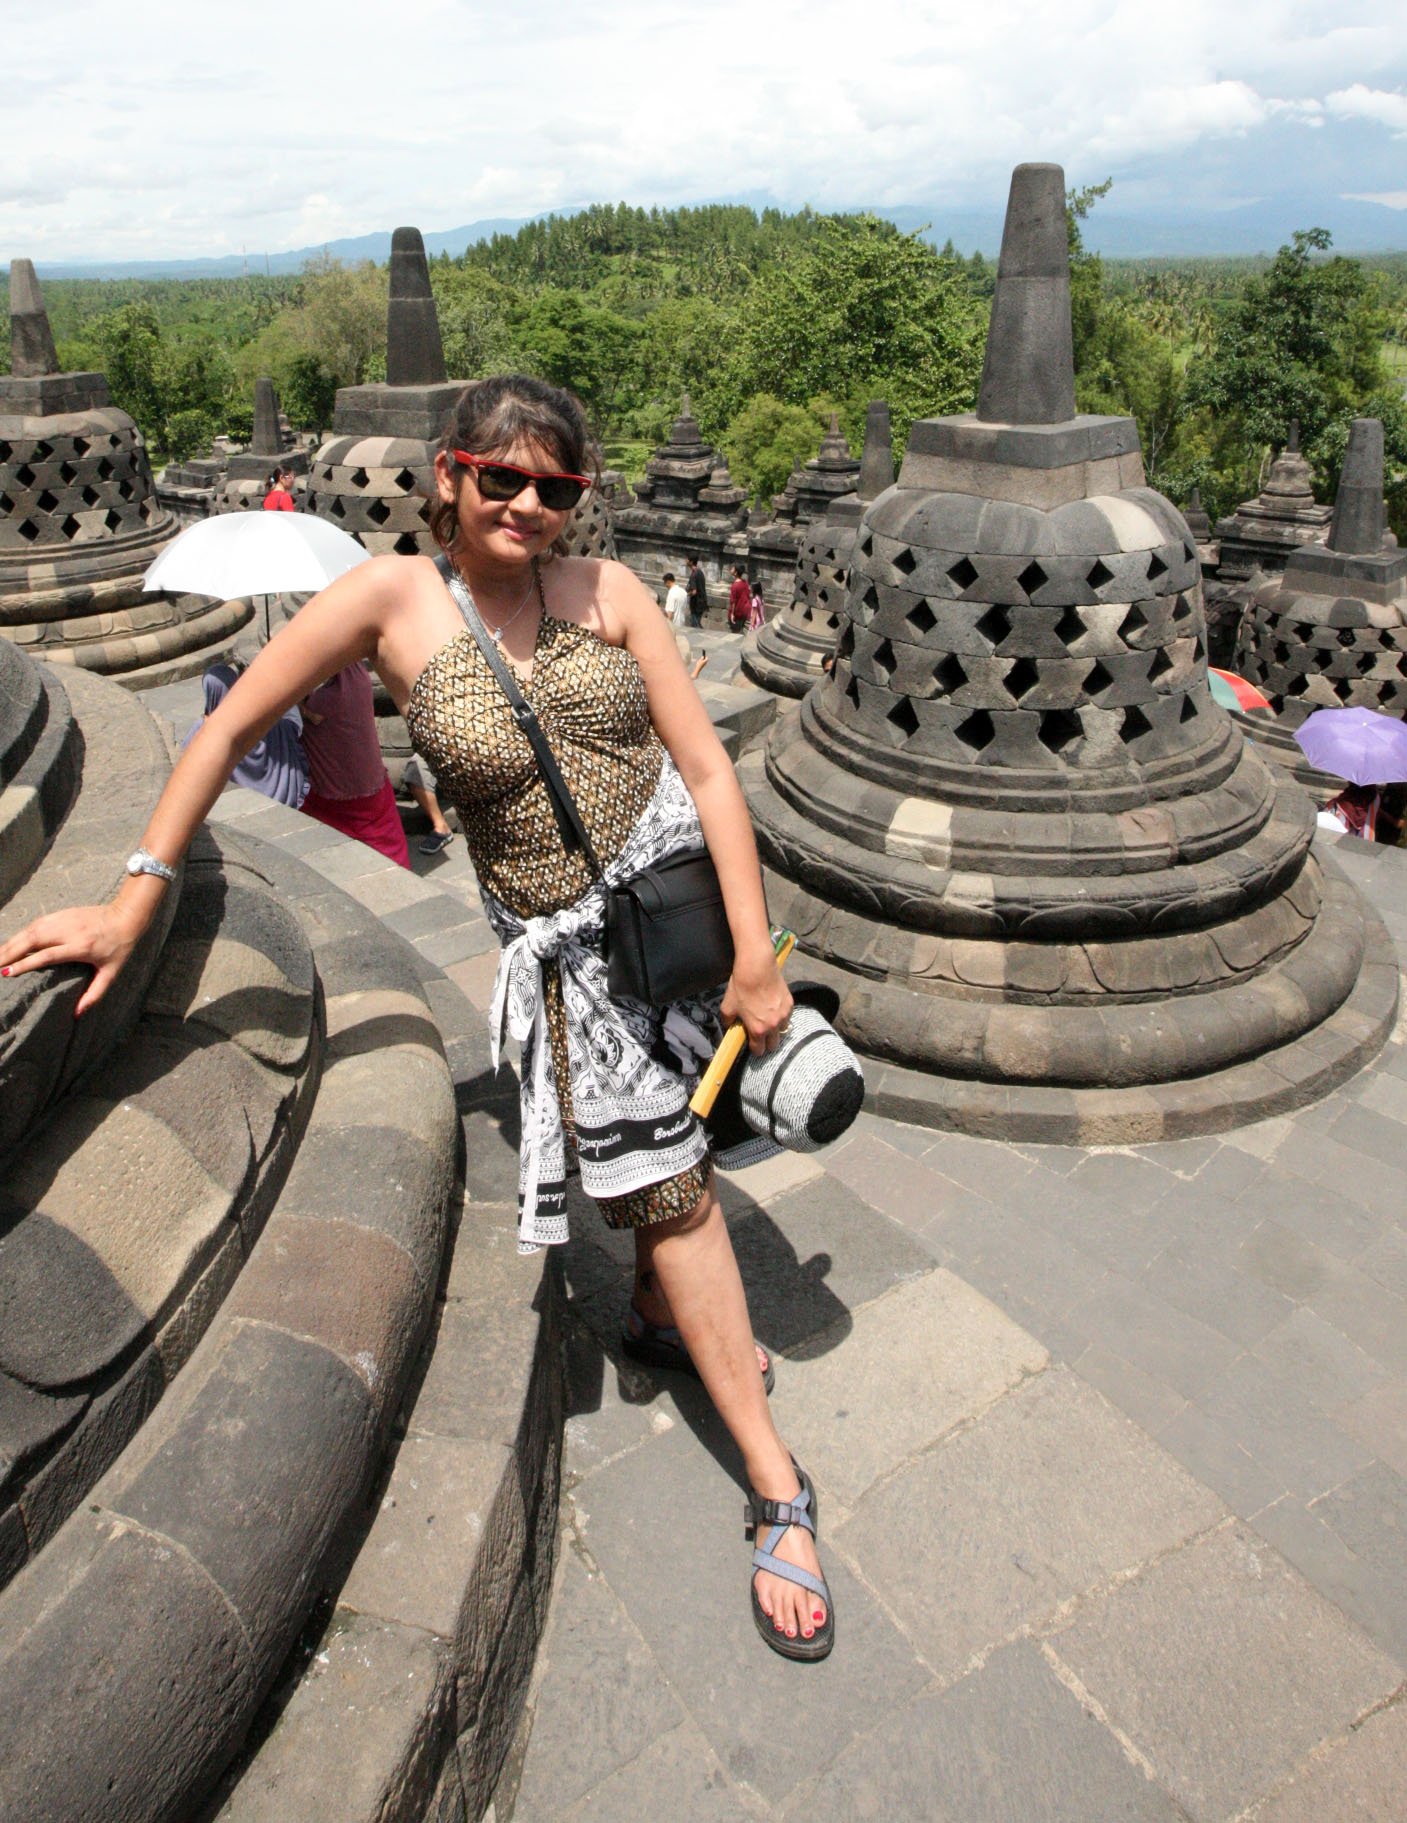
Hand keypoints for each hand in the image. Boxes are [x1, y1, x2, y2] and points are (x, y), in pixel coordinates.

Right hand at [0, 903, 142, 1016]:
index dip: (25, 963)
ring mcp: (63, 920)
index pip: (46, 955)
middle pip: (32, 940)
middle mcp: (68, 931)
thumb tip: (78, 1014)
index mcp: (80, 947)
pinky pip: (35, 924)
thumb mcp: (111, 973)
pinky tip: (10, 943)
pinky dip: (20, 934)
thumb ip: (95, 994)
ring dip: (11, 942)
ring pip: (30, 930)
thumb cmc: (119, 948)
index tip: (6, 972)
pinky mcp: (61, 914)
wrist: (126, 916)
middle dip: (10, 952)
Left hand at [720, 943, 792, 1056]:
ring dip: (776, 1030)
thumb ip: (728, 1022)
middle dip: (766, 1042)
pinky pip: (787, 1017)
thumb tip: (730, 1026)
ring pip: (782, 1031)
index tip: (752, 1044)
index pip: (759, 1050)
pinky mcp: (790, 1004)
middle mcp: (773, 1025)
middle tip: (760, 1034)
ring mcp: (784, 1015)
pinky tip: (773, 1008)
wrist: (756, 967)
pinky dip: (781, 1016)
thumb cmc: (741, 987)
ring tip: (768, 1020)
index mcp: (758, 1029)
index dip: (754, 1049)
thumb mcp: (727, 1007)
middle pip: (773, 1045)